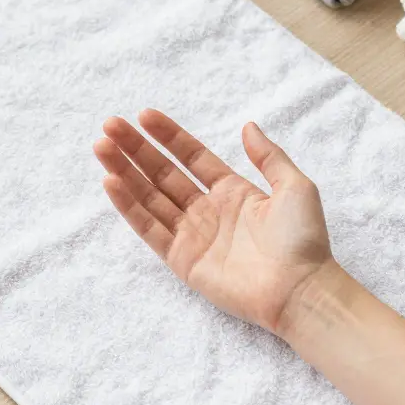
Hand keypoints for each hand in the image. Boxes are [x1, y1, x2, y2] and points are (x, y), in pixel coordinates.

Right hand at [94, 109, 337, 333]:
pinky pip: (149, 228)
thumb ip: (268, 156)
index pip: (191, 157)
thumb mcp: (294, 187)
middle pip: (162, 173)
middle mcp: (207, 210)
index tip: (143, 115)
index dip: (168, 136)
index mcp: (232, 192)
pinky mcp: (181, 260)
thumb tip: (247, 125)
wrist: (301, 289)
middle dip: (135, 149)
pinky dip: (128, 206)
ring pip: (149, 197)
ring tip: (101, 147)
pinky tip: (111, 182)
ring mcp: (192, 235)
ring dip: (124, 172)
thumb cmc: (302, 240)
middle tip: (110, 125)